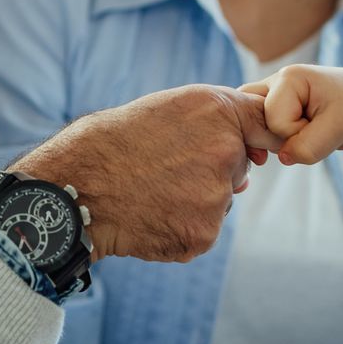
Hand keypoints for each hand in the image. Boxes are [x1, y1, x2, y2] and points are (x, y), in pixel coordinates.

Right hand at [12, 85, 277, 263]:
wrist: (73, 189)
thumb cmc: (112, 143)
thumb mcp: (166, 109)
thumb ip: (216, 124)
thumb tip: (255, 163)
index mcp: (216, 110)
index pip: (269, 122)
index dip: (258, 135)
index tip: (250, 145)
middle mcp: (224, 151)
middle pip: (237, 165)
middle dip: (210, 168)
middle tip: (163, 166)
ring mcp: (215, 197)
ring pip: (217, 200)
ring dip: (193, 199)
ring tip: (149, 189)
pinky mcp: (203, 234)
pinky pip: (202, 229)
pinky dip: (179, 225)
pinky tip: (148, 212)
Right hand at [242, 65, 342, 164]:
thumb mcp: (339, 127)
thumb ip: (308, 146)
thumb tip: (282, 158)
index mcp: (289, 77)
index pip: (274, 121)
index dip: (297, 134)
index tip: (323, 125)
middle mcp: (276, 82)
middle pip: (254, 119)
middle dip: (280, 136)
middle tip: (311, 130)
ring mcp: (276, 96)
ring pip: (256, 125)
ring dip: (279, 138)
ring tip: (308, 132)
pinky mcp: (281, 110)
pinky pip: (265, 130)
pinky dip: (280, 140)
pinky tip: (300, 138)